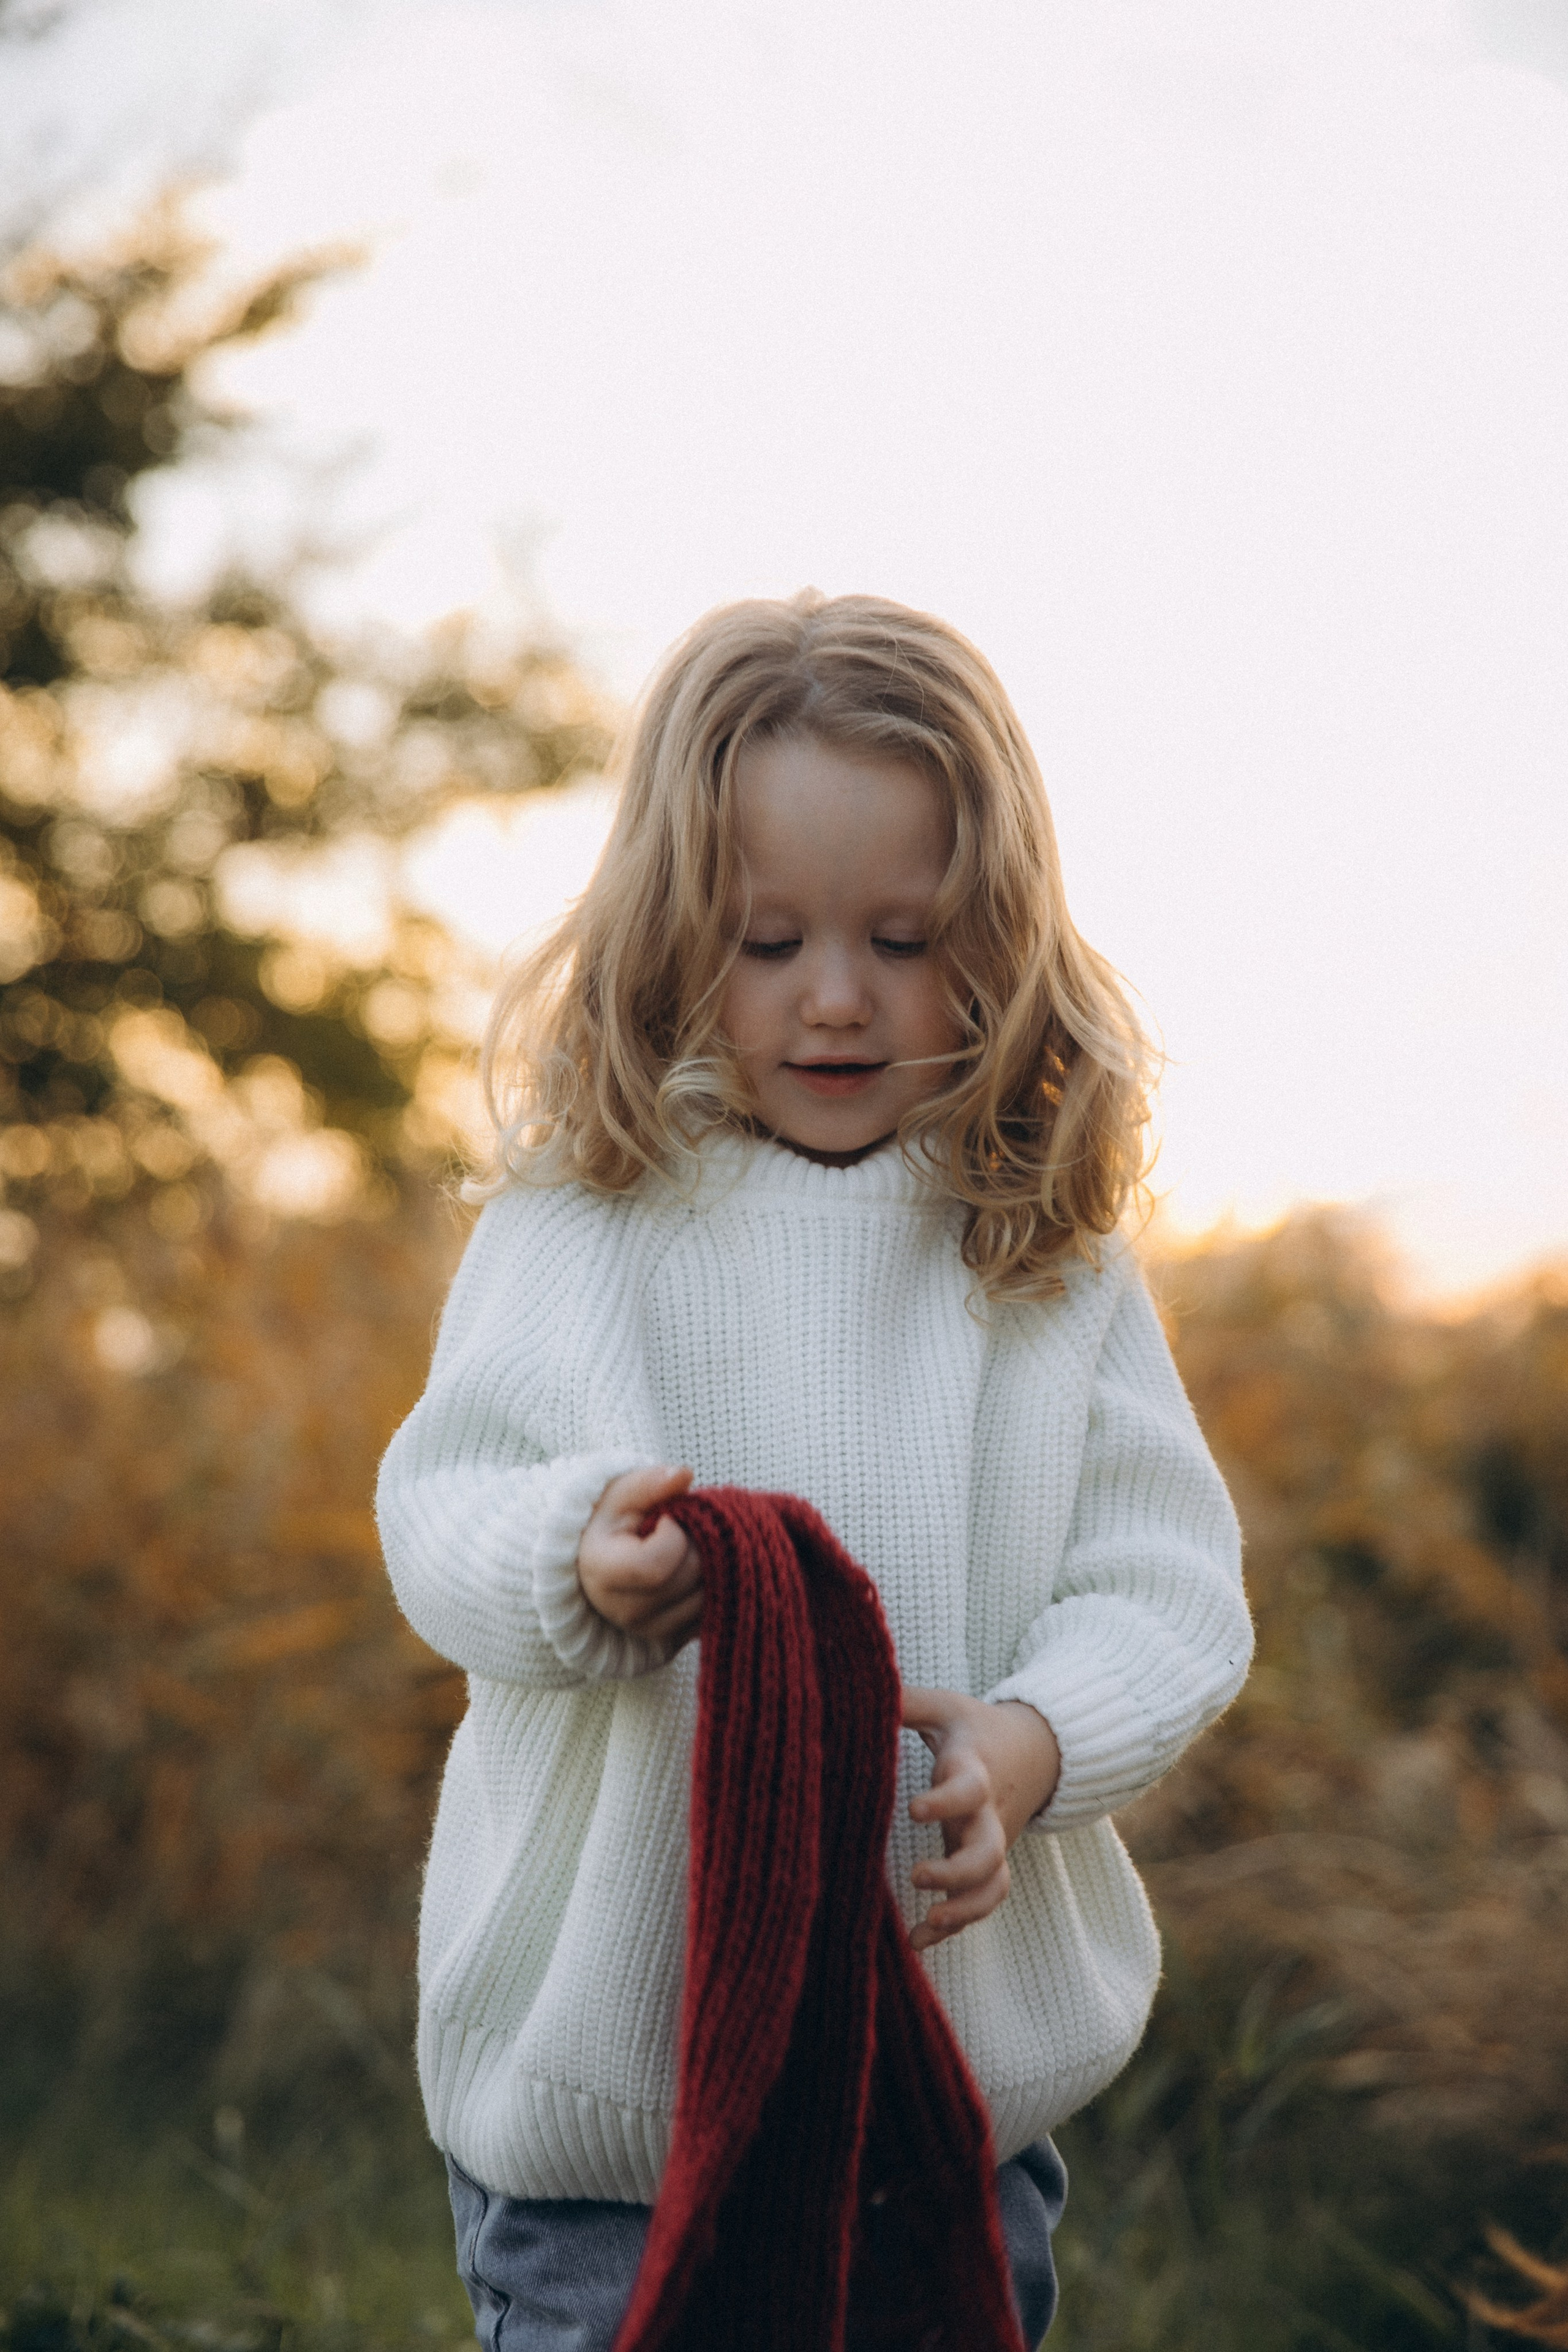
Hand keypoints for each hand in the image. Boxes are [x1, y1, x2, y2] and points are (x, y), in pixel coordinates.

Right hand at [577, 1465, 702, 1648]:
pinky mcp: (673, 1641)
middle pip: (689, 1578)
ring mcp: (650, 1632)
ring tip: (688, 1548)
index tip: (667, 1518)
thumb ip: (650, 1483)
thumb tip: (684, 1474)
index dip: (674, 1535)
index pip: (656, 1566)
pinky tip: (696, 1569)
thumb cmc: (611, 1523)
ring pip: (707, 1597)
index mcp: (603, 1574)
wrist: (598, 1563)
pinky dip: (714, 1587)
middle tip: (685, 1529)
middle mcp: (625, 1612)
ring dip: (711, 1564)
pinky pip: (712, 1613)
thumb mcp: (621, 1494)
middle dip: (698, 1544)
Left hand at [900, 1688, 1061, 1951]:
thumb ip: (905, 1701)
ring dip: (964, 1911)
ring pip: (993, 1886)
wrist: (1035, 1752)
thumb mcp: (944, 1707)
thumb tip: (854, 1686)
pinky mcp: (987, 1865)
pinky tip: (917, 1941)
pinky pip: (982, 1903)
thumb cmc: (974, 1728)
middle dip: (956, 1872)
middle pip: (988, 1851)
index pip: (967, 1788)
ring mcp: (991, 1843)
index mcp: (973, 1771)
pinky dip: (956, 1926)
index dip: (945, 1801)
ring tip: (928, 1924)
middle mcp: (987, 1813)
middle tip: (917, 1876)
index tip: (914, 1809)